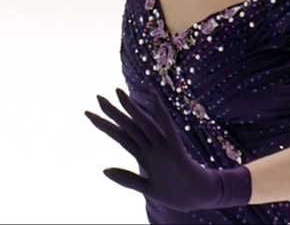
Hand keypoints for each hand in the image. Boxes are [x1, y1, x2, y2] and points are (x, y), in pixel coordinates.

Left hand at [85, 88, 251, 211]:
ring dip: (131, 109)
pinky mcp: (175, 149)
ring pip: (143, 124)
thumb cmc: (176, 192)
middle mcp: (151, 147)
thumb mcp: (147, 188)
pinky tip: (153, 97)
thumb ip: (127, 179)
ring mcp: (163, 146)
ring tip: (117, 92)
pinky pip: (167, 127)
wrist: (200, 197)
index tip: (88, 113)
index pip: (121, 136)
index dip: (105, 125)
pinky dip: (160, 112)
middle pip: (128, 126)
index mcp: (144, 156)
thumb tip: (103, 170)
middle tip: (97, 96)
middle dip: (112, 112)